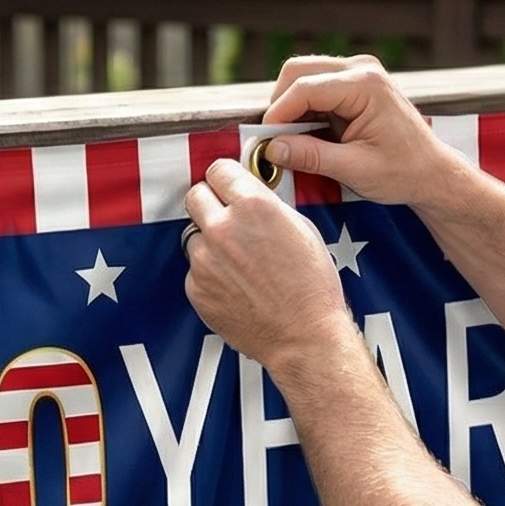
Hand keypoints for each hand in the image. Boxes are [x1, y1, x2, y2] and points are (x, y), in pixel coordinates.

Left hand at [182, 158, 348, 378]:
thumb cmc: (311, 288)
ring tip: (238, 261)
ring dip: (210, 242)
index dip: (226, 178)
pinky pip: (195, 270)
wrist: (303, 336)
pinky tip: (235, 284)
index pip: (218, 169)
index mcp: (253, 206)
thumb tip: (251, 196)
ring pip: (194, 236)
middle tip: (225, 215)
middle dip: (210, 202)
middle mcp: (223, 229)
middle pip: (196, 195)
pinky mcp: (196, 288)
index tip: (227, 184)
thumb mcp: (301, 228)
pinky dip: (210, 274)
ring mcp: (205, 261)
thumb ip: (267, 205)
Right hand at [256, 54, 461, 210]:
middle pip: (298, 71)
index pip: (304, 88)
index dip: (277, 114)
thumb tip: (272, 149)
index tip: (263, 141)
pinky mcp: (354, 83)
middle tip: (274, 140)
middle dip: (280, 105)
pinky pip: (315, 88)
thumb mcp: (355, 170)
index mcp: (365, 85)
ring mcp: (358, 72)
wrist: (432, 172)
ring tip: (292, 142)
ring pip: (303, 77)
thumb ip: (312, 157)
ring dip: (291, 108)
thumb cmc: (403, 172)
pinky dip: (303, 110)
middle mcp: (361, 69)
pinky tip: (307, 137)